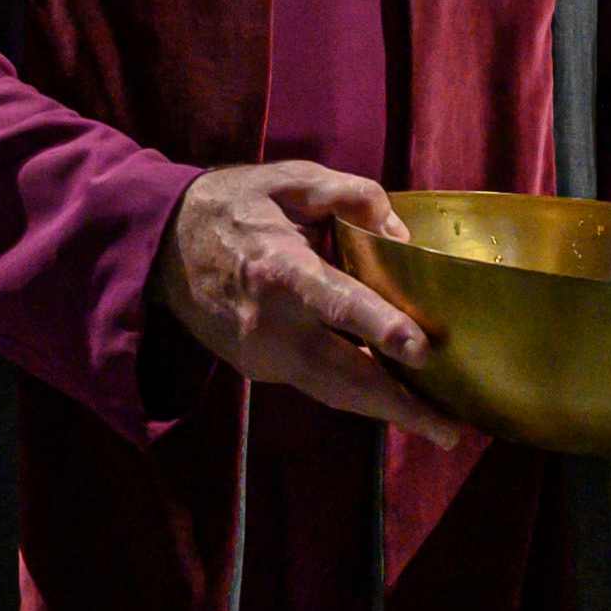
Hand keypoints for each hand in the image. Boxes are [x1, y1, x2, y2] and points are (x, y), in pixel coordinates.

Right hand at [150, 159, 449, 432]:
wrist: (161, 245)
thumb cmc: (236, 205)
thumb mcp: (292, 179)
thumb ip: (352, 196)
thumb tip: (402, 236)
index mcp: (278, 268)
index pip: (336, 302)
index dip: (379, 328)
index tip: (421, 351)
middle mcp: (268, 323)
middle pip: (341, 374)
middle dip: (397, 405)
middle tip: (449, 430)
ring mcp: (260, 354)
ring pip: (331, 391)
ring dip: (383, 410)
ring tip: (436, 426)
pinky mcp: (257, 368)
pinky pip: (316, 383)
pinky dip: (355, 393)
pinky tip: (394, 398)